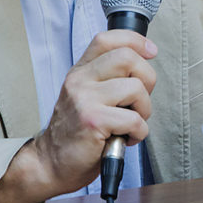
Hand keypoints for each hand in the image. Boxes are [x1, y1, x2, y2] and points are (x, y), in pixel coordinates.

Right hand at [0, 30, 156, 202]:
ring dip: (144, 110)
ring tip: (131, 123)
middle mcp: (80, 80)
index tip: (151, 51)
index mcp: (81, 71)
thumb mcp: (86, 96)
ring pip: (136, 88)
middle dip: (148, 78)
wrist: (51, 163)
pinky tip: (125, 138)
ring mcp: (85, 99)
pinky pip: (134, 119)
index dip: (135, 41)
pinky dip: (139, 132)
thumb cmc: (77, 133)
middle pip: (127, 57)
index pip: (107, 39)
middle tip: (139, 101)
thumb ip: (107, 78)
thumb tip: (144, 63)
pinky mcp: (93, 121)